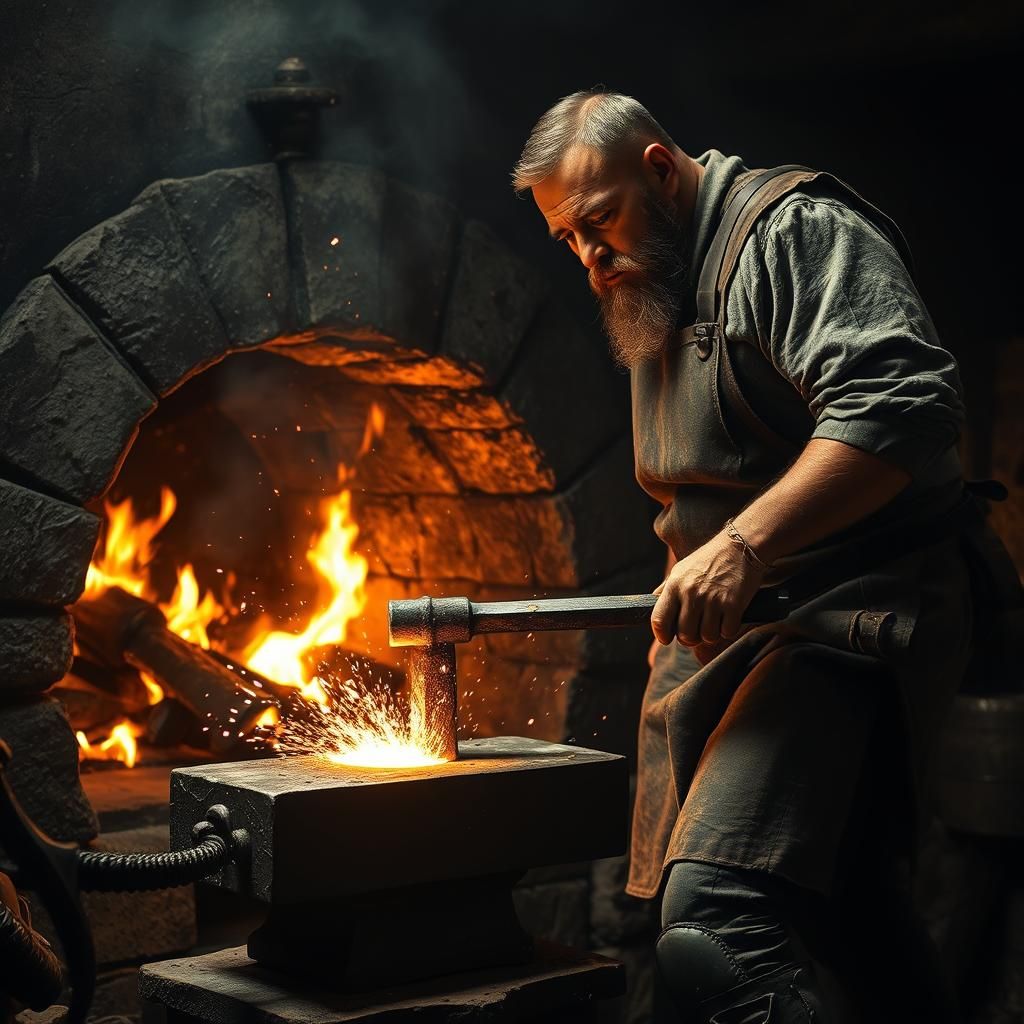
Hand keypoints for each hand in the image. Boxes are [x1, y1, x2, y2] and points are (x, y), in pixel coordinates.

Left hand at [651, 530, 766, 647]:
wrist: (740, 546)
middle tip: (697, 630)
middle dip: (690, 638)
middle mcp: (691, 593)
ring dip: (711, 634)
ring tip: (714, 622)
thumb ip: (666, 589)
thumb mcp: (681, 569)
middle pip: (685, 635)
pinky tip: (728, 618)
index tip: (667, 639)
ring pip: (707, 637)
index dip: (662, 635)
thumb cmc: (708, 559)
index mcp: (675, 585)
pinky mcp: (733, 604)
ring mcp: (713, 599)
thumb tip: (651, 604)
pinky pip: (727, 632)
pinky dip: (728, 629)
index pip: (659, 620)